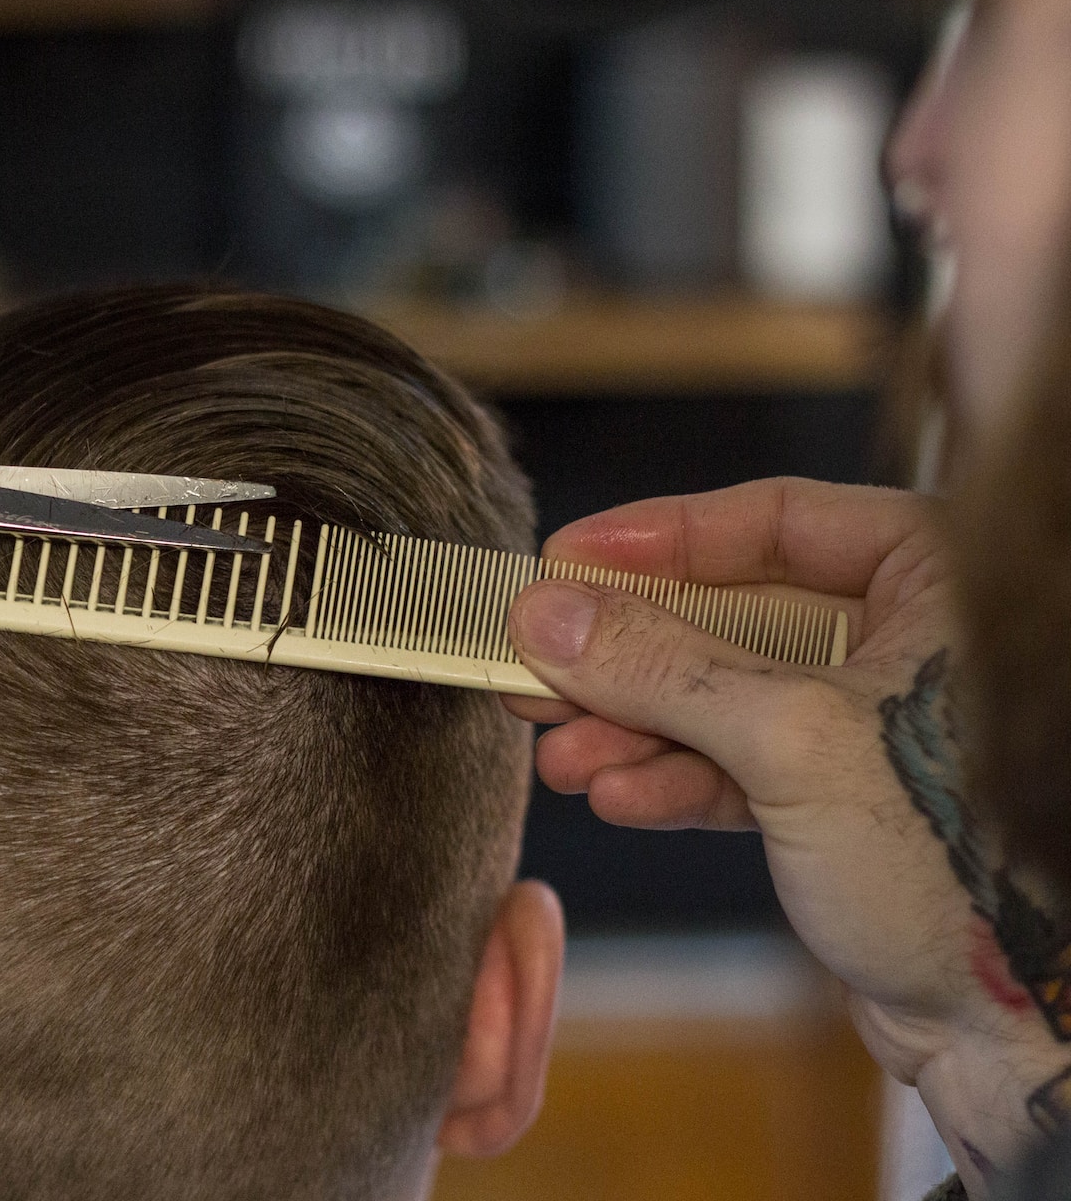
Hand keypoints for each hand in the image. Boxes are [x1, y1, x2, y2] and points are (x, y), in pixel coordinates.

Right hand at [503, 477, 1069, 1193]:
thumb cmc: (962, 868)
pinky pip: (735, 766)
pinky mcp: (842, 802)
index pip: (774, 521)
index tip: (563, 560)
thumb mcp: (792, 743)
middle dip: (627, 655)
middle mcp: (910, 641)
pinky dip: (671, 779)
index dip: (657, 539)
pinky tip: (616, 794)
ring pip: (721, 696)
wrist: (1014, 1029)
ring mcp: (872, 726)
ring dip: (631, 727)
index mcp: (940, 582)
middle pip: (730, 613)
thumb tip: (549, 614)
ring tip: (560, 756)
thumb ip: (661, 668)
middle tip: (535, 666)